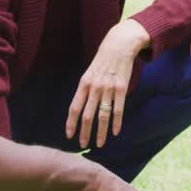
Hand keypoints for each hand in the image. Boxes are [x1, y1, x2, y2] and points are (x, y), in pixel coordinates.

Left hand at [66, 19, 149, 147]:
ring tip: (99, 143)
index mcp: (84, 83)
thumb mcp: (89, 73)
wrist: (118, 46)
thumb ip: (85, 90)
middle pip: (87, 115)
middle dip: (84, 132)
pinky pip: (118, 109)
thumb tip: (79, 108)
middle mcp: (94, 87)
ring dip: (100, 132)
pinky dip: (117, 122)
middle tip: (83, 145)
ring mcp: (108, 88)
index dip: (71, 123)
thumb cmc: (102, 61)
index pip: (74, 107)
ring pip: (103, 115)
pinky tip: (116, 132)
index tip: (69, 135)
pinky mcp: (121, 88)